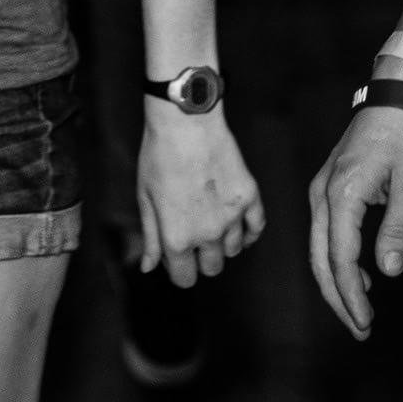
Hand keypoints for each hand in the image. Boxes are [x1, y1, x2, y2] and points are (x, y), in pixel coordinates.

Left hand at [137, 108, 266, 288]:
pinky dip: (248, 232)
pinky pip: (256, 228)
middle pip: (212, 268)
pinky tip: (238, 224)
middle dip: (200, 258)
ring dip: (222, 242)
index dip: (178, 269)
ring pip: (233, 250)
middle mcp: (208, 234)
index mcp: (178, 239)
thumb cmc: (159, 157)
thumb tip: (148, 267)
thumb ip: (151, 238)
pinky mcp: (250, 197)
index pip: (185, 278)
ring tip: (209, 217)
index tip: (175, 253)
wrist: (186, 122)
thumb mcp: (145, 199)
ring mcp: (233, 217)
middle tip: (192, 233)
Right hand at [307, 103, 402, 338]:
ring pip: (318, 248)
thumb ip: (398, 227)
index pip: (339, 257)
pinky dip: (337, 260)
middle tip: (361, 330)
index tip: (365, 322)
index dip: (350, 294)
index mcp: (342, 193)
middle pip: (320, 258)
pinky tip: (360, 278)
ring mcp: (321, 190)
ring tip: (360, 314)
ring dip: (336, 282)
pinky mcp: (328, 187)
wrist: (395, 96)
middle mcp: (323, 194)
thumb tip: (389, 270)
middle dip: (338, 298)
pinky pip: (325, 233)